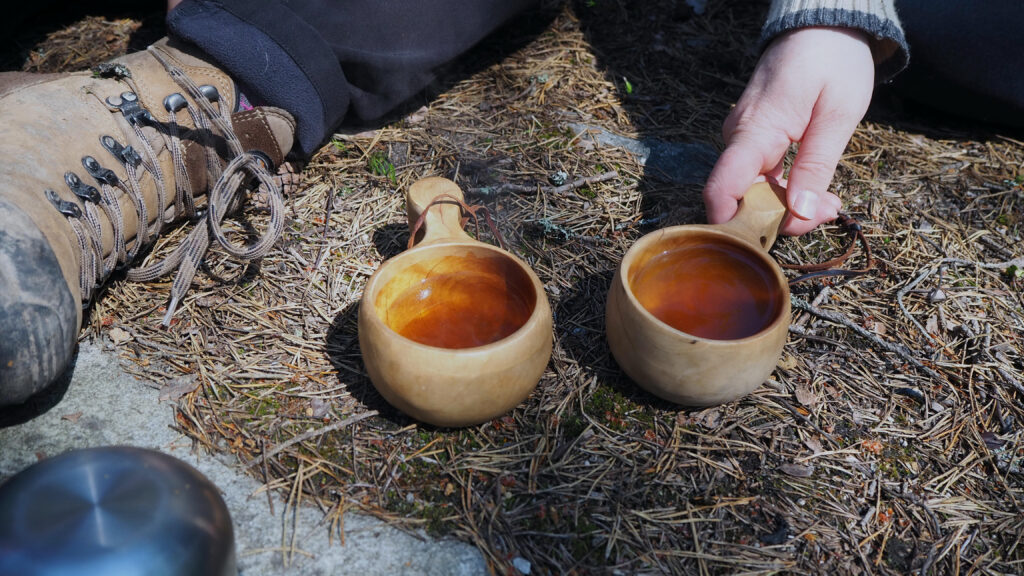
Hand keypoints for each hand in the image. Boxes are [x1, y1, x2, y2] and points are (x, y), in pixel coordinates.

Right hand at [703, 27, 874, 235]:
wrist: (822, 23)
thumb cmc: (833, 60)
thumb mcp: (838, 114)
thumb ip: (816, 166)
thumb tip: (800, 214)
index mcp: (756, 131)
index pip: (722, 189)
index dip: (735, 226)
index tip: (774, 241)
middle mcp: (739, 137)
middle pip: (742, 198)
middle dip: (782, 219)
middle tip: (831, 211)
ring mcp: (744, 138)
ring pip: (753, 190)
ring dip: (788, 205)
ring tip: (831, 201)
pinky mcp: (753, 138)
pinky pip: (760, 175)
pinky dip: (786, 189)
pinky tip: (815, 189)